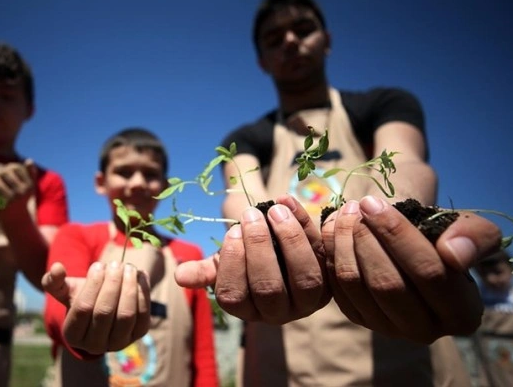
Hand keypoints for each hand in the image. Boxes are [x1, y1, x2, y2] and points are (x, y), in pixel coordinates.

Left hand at [0, 159, 37, 213]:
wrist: (17, 221)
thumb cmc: (22, 201)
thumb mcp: (30, 188)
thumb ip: (31, 174)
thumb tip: (29, 161)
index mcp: (28, 186)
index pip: (14, 168)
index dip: (9, 168)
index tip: (8, 172)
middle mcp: (20, 192)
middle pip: (3, 173)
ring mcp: (9, 199)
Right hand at [42, 261, 150, 354]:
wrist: (104, 309)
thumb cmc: (81, 297)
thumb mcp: (65, 290)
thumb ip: (55, 281)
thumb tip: (57, 267)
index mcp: (73, 335)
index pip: (83, 308)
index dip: (92, 284)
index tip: (97, 265)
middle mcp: (95, 345)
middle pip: (105, 312)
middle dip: (112, 283)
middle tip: (115, 264)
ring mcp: (118, 343)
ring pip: (126, 314)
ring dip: (129, 287)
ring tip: (128, 267)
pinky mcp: (138, 335)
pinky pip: (143, 315)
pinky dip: (143, 293)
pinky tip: (140, 275)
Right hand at [175, 195, 329, 324]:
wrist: (283, 244)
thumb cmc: (249, 255)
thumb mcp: (228, 262)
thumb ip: (207, 269)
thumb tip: (179, 276)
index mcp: (249, 309)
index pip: (235, 296)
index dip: (232, 263)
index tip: (231, 231)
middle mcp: (281, 312)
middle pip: (270, 288)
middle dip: (259, 249)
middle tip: (250, 216)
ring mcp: (311, 299)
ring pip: (305, 278)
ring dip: (290, 240)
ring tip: (274, 210)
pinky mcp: (334, 278)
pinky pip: (326, 255)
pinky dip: (309, 226)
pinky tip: (288, 201)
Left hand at [322, 196, 499, 343]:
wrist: (415, 246)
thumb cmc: (447, 237)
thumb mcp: (472, 230)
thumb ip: (473, 237)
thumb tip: (453, 254)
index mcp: (462, 315)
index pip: (429, 273)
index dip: (399, 236)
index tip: (375, 203)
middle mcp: (425, 331)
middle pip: (387, 284)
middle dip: (367, 239)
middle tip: (358, 206)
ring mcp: (388, 328)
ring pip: (356, 284)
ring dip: (345, 243)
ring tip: (346, 212)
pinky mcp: (360, 319)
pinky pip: (337, 287)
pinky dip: (331, 253)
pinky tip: (334, 228)